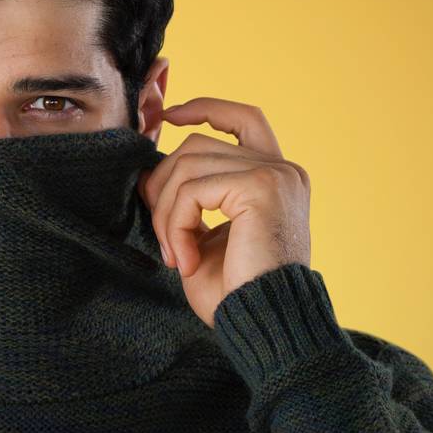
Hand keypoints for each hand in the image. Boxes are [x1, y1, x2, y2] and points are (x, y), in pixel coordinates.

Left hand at [138, 98, 311, 326]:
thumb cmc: (236, 291)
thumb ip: (192, 198)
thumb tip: (150, 172)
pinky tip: (184, 262)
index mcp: (275, 177)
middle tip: (163, 238)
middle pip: (196, 146)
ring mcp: (274, 174)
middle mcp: (282, 169)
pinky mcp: (261, 187)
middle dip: (163, 186)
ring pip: (186, 167)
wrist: (265, 323)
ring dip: (167, 215)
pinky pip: (192, 191)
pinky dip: (176, 226)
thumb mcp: (206, 235)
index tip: (168, 116)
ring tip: (175, 255)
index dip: (205, 109)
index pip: (244, 119)